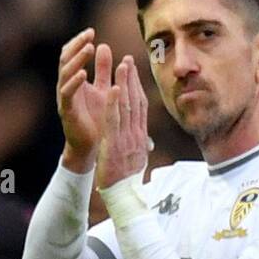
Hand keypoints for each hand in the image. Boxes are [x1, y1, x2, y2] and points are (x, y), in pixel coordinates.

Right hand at [57, 28, 112, 170]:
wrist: (93, 146)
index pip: (71, 55)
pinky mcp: (66, 111)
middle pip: (65, 59)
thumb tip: (104, 45)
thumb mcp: (102, 88)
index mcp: (75, 80)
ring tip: (88, 48)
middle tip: (89, 34)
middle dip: (77, 45)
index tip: (92, 31)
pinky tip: (83, 73)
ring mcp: (64, 98)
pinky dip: (74, 82)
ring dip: (77, 59)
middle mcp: (66, 86)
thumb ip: (102, 69)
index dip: (79, 42)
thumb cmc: (97, 118)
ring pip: (65, 73)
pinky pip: (67, 94)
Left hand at [96, 55, 149, 190]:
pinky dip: (113, 103)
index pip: (140, 108)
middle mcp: (136, 135)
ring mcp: (126, 139)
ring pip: (125, 107)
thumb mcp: (136, 162)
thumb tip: (147, 145)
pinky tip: (111, 87)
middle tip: (128, 60)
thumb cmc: (128, 183)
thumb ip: (140, 149)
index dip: (137, 88)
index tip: (134, 73)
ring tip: (121, 65)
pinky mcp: (114, 144)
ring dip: (123, 84)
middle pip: (135, 102)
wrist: (125, 198)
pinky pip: (114, 120)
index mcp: (140, 138)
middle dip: (132, 80)